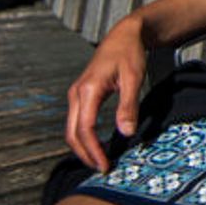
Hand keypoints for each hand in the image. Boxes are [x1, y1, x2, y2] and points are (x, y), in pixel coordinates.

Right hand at [65, 15, 147, 171]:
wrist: (123, 35)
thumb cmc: (129, 53)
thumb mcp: (134, 78)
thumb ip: (128, 105)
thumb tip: (126, 132)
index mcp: (88, 90)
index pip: (85, 128)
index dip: (94, 150)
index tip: (105, 165)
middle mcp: (77, 93)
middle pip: (73, 133)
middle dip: (85, 154)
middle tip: (102, 169)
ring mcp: (76, 94)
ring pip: (71, 129)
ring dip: (83, 148)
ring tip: (99, 161)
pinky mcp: (80, 95)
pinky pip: (76, 122)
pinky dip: (83, 137)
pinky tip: (96, 145)